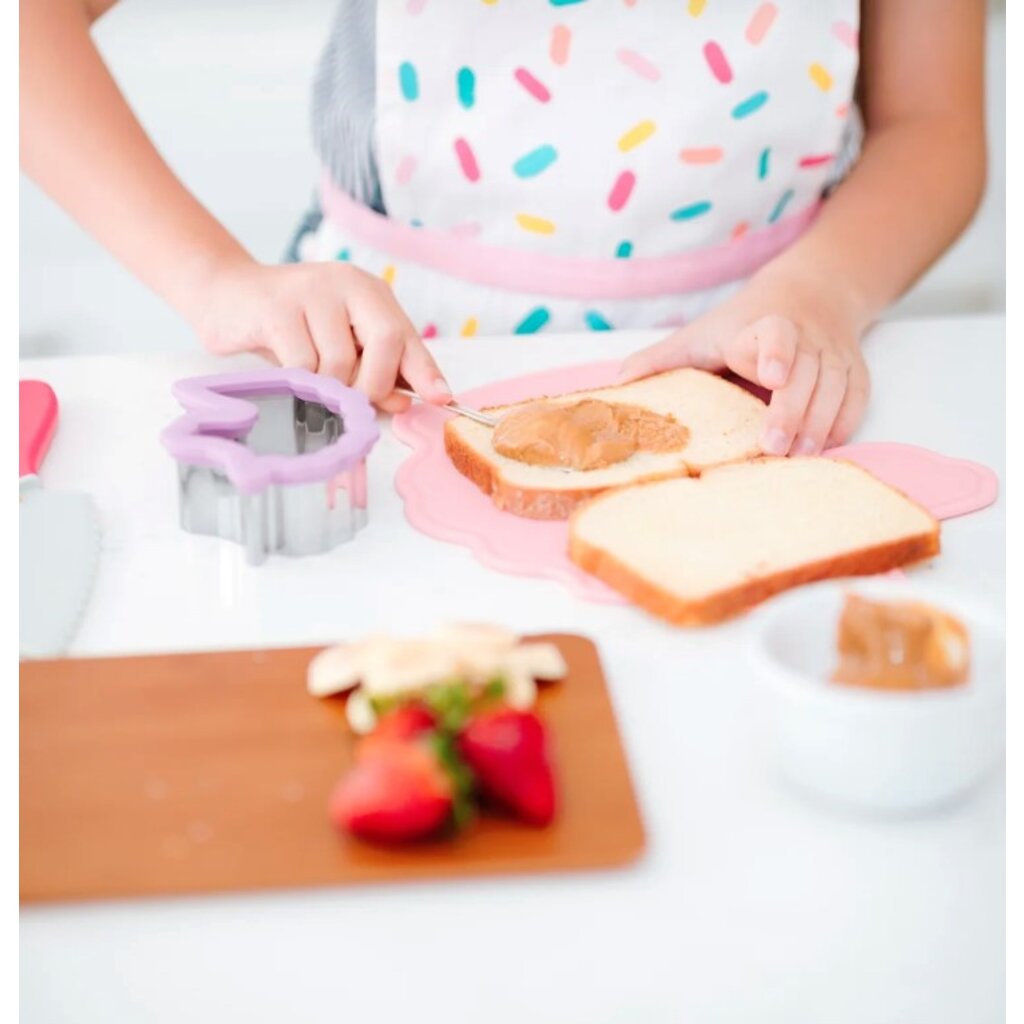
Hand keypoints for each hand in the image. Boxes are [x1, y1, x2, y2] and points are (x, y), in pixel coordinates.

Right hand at [187, 258, 450, 412]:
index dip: (424, 370)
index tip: (441, 397)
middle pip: (385, 343)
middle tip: (354, 401)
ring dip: (328, 387)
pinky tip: (287, 375)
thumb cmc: (291, 327)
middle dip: (374, 385)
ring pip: (340, 363)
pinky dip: (300, 383)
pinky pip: (303, 365)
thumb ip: (374, 370)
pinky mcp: (277, 308)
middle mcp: (346, 283)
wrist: (226, 294)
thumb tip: (404, 401)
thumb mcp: (339, 346)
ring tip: (308, 378)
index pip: (406, 335)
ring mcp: (311, 292)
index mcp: (370, 293)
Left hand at [619, 264, 870, 453]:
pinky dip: (842, 424)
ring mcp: (834, 353)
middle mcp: (804, 337)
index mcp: (760, 326)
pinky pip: (856, 399)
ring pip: (834, 388)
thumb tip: (616, 385)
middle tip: (773, 447)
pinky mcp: (855, 370)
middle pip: (806, 373)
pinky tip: (822, 448)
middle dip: (791, 411)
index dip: (775, 352)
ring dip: (818, 424)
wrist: (810, 294)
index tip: (770, 375)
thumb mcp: (697, 337)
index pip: (774, 334)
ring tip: (798, 456)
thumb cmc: (740, 326)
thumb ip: (660, 360)